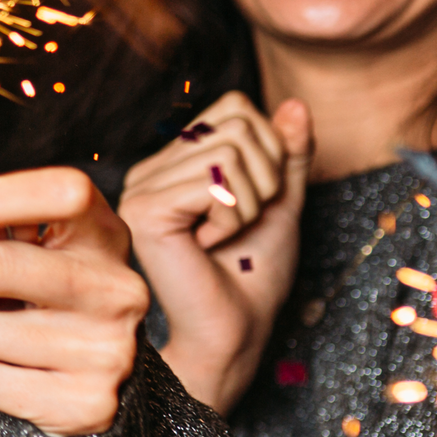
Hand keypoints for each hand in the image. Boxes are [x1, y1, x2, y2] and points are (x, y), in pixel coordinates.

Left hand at [0, 169, 150, 436]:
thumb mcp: (52, 254)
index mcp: (106, 240)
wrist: (108, 385)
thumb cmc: (60, 305)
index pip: (63, 192)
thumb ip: (14, 230)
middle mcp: (117, 291)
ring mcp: (108, 350)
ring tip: (8, 337)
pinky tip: (21, 372)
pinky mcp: (88, 403)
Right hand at [116, 93, 311, 415]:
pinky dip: (234, 216)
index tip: (254, 201)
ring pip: (232, 151)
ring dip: (251, 202)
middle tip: (243, 223)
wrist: (235, 332)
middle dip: (267, 177)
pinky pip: (217, 182)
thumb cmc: (254, 275)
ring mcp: (141, 188)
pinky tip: (209, 244)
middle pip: (238, 123)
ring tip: (225, 236)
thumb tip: (295, 103)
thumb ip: (287, 152)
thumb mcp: (280, 202)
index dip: (269, 148)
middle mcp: (149, 170)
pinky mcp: (144, 210)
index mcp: (173, 164)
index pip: (235, 107)